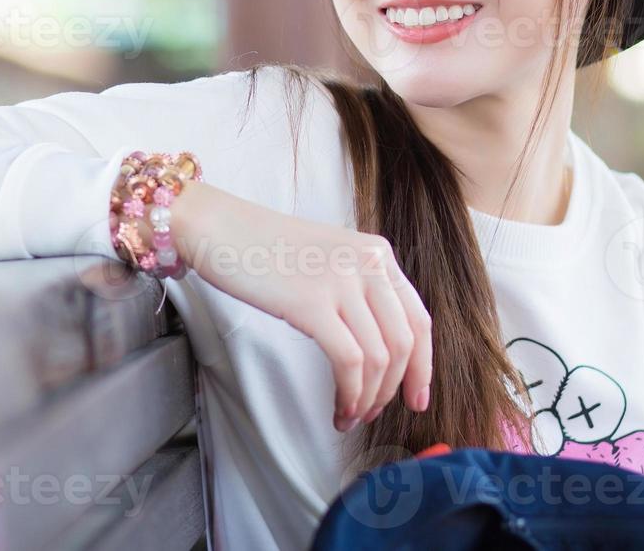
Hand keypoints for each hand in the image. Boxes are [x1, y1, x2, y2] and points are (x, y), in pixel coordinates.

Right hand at [168, 181, 432, 432]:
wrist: (220, 227)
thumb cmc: (265, 248)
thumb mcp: (330, 258)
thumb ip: (359, 288)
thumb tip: (378, 345)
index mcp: (377, 253)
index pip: (419, 318)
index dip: (423, 366)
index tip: (416, 397)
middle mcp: (368, 264)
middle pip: (405, 343)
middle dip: (394, 389)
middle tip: (373, 413)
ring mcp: (342, 282)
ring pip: (379, 358)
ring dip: (368, 398)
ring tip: (350, 415)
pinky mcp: (312, 303)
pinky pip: (349, 361)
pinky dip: (349, 394)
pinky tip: (339, 409)